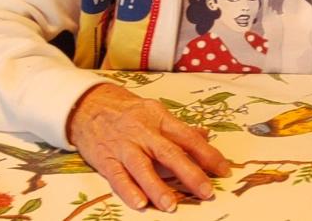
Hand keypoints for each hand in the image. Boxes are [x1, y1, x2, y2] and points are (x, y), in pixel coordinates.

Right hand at [67, 83, 230, 212]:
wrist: (88, 105)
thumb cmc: (127, 111)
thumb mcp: (155, 112)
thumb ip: (179, 128)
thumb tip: (205, 136)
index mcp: (159, 118)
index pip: (187, 137)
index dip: (207, 154)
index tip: (224, 170)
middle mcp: (143, 132)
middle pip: (169, 153)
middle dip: (189, 173)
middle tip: (207, 192)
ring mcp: (124, 146)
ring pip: (143, 167)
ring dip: (158, 187)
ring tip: (172, 205)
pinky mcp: (106, 159)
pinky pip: (117, 176)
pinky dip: (128, 190)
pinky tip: (140, 203)